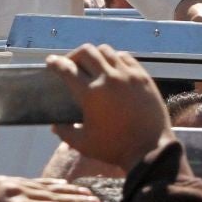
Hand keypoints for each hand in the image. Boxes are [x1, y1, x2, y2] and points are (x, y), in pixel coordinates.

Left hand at [0, 176, 99, 201]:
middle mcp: (13, 191)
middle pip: (50, 193)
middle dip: (73, 197)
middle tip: (94, 198)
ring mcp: (3, 183)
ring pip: (39, 185)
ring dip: (60, 188)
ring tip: (79, 189)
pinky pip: (26, 180)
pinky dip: (42, 183)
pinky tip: (51, 184)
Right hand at [48, 43, 174, 171]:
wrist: (151, 151)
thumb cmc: (114, 149)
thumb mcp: (82, 144)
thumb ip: (64, 132)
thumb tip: (54, 124)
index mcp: (90, 95)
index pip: (67, 69)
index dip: (55, 63)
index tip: (50, 62)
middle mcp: (108, 79)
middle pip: (86, 52)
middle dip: (73, 55)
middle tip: (71, 64)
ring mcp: (128, 75)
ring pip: (106, 50)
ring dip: (95, 55)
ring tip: (93, 66)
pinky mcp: (143, 77)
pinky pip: (125, 57)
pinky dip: (114, 58)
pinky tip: (112, 69)